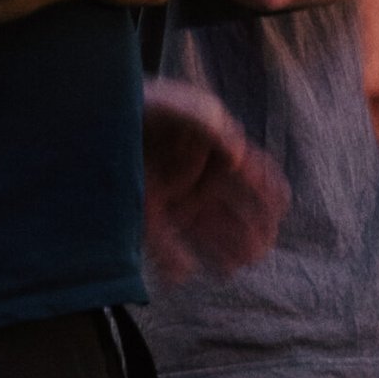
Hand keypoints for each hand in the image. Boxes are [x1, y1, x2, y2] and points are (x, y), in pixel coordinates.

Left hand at [141, 77, 288, 283]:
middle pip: (238, 214)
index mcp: (219, 154)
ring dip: (223, 253)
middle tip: (257, 252)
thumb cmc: (146, 104)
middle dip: (252, 235)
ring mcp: (178, 201)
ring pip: (209, 233)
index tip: (278, 211)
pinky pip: (167, 245)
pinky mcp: (149, 215)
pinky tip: (182, 273)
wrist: (99, 115)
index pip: (258, 176)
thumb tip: (238, 154)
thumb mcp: (178, 104)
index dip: (271, 194)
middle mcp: (203, 182)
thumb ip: (208, 122)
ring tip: (230, 270)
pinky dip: (175, 262)